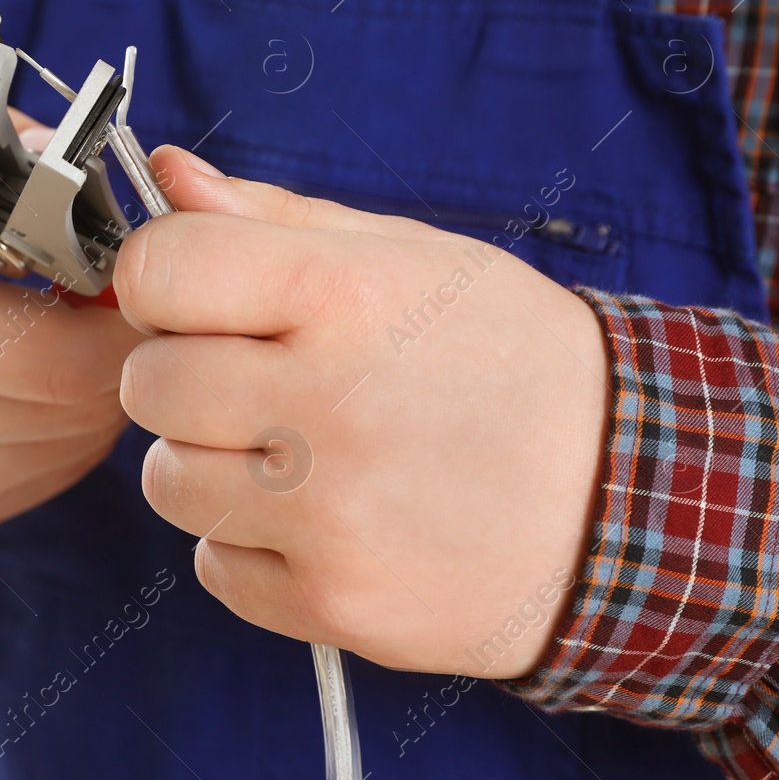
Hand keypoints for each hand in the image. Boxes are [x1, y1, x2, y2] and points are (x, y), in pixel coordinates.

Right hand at [0, 108, 143, 534]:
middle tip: (120, 292)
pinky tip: (44, 372)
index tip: (134, 271)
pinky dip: (76, 418)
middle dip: (124, 342)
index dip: (122, 315)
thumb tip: (72, 156)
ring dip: (105, 380)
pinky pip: (65, 464)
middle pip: (87, 399)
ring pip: (87, 436)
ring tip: (74, 325)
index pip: (65, 355)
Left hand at [114, 147, 608, 678]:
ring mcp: (330, 516)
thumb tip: (167, 177)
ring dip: (211, 464)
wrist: (629, 499)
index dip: (164, 278)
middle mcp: (329, 405)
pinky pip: (213, 565)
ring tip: (296, 452)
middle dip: (185, 375)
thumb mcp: (412, 256)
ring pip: (168, 481)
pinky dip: (250, 544)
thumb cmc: (509, 360)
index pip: (159, 271)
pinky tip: (323, 518)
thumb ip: (274, 215)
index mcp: (345, 296)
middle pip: (149, 384)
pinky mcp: (335, 602)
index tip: (198, 295)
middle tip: (257, 380)